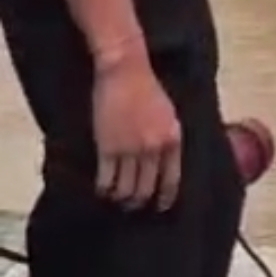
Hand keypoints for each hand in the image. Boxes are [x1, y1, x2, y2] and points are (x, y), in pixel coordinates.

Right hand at [92, 52, 182, 210]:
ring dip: (121, 198)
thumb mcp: (169, 114)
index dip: (165, 197)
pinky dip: (104, 189)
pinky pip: (106, 179)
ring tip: (116, 199)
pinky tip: (102, 189)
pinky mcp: (107, 147)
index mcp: (172, 139)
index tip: (160, 206)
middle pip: (146, 188)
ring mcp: (129, 149)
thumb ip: (168, 138)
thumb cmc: (148, 88)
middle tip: (133, 205)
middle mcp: (153, 149)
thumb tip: (166, 163)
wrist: (125, 70)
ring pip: (125, 188)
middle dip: (139, 201)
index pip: (172, 179)